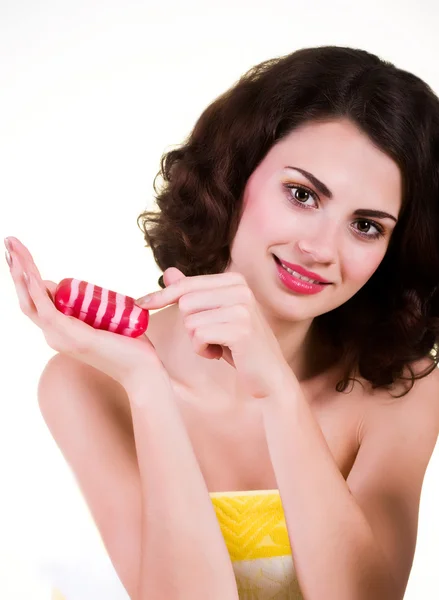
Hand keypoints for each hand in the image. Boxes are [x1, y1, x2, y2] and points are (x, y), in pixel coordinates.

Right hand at [5, 236, 161, 388]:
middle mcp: (54, 335)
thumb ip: (95, 307)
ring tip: (12, 248)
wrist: (143, 370)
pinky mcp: (73, 336)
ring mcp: (61, 337)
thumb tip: (90, 290)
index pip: (36, 299)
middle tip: (9, 242)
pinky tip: (28, 272)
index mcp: (60, 330)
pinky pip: (47, 310)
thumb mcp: (106, 319)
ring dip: (21, 272)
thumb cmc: (130, 347)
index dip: (26, 276)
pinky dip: (36, 290)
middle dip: (17, 269)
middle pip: (27, 298)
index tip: (21, 252)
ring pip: (32, 301)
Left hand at [136, 267, 293, 398]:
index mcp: (234, 280)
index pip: (187, 284)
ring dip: (197, 340)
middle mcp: (240, 289)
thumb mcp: (215, 316)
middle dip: (191, 326)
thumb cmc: (240, 346)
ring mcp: (243, 307)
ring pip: (190, 321)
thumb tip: (168, 272)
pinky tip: (221, 354)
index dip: (161, 295)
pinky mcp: (241, 329)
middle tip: (212, 338)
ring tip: (219, 346)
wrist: (269, 376)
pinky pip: (199, 336)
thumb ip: (193, 293)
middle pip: (185, 303)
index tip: (140, 303)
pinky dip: (203, 350)